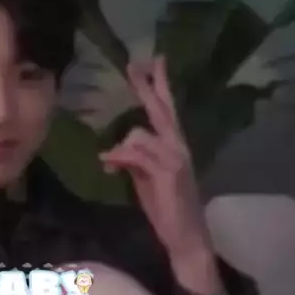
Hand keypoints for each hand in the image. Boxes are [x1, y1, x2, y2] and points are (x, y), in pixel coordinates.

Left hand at [99, 57, 210, 258]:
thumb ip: (134, 158)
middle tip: (133, 64)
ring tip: (110, 165)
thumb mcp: (145, 176)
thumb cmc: (166, 205)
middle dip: (146, 86)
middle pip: (159, 108)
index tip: (155, 60)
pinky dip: (118, 158)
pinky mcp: (166, 171)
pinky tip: (109, 167)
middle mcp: (178, 145)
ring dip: (119, 149)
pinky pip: (135, 154)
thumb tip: (112, 152)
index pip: (167, 107)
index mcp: (174, 144)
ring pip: (138, 134)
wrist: (185, 235)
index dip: (160, 83)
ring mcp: (174, 157)